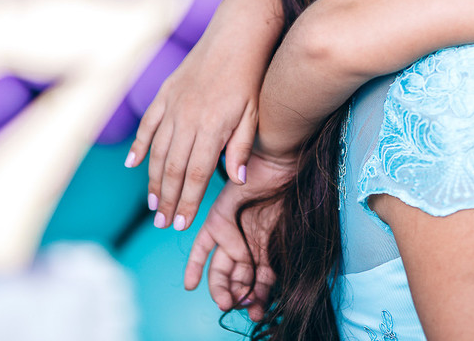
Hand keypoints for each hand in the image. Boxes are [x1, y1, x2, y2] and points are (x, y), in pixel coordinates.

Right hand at [126, 39, 260, 229]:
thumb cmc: (250, 78)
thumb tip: (237, 180)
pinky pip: (148, 125)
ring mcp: (173, 106)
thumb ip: (241, 148)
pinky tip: (132, 165)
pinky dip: (138, 146)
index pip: (197, 175)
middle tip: (163, 224)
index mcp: (212, 128)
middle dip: (168, 200)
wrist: (236, 37)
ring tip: (153, 204)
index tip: (182, 224)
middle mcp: (188, 120)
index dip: (188, 201)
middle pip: (173, 169)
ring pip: (157, 152)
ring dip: (153, 181)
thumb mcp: (254, 114)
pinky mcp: (165, 94)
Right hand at [184, 154, 296, 321]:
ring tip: (251, 310)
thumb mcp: (230, 205)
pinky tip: (261, 303)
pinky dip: (262, 290)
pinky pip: (265, 274)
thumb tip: (238, 262)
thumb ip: (227, 235)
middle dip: (225, 291)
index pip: (201, 251)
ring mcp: (254, 243)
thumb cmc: (255, 174)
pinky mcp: (273, 247)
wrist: (284, 163)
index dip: (194, 268)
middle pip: (224, 272)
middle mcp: (235, 238)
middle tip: (229, 304)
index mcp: (218, 224)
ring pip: (245, 278)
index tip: (189, 286)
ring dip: (245, 296)